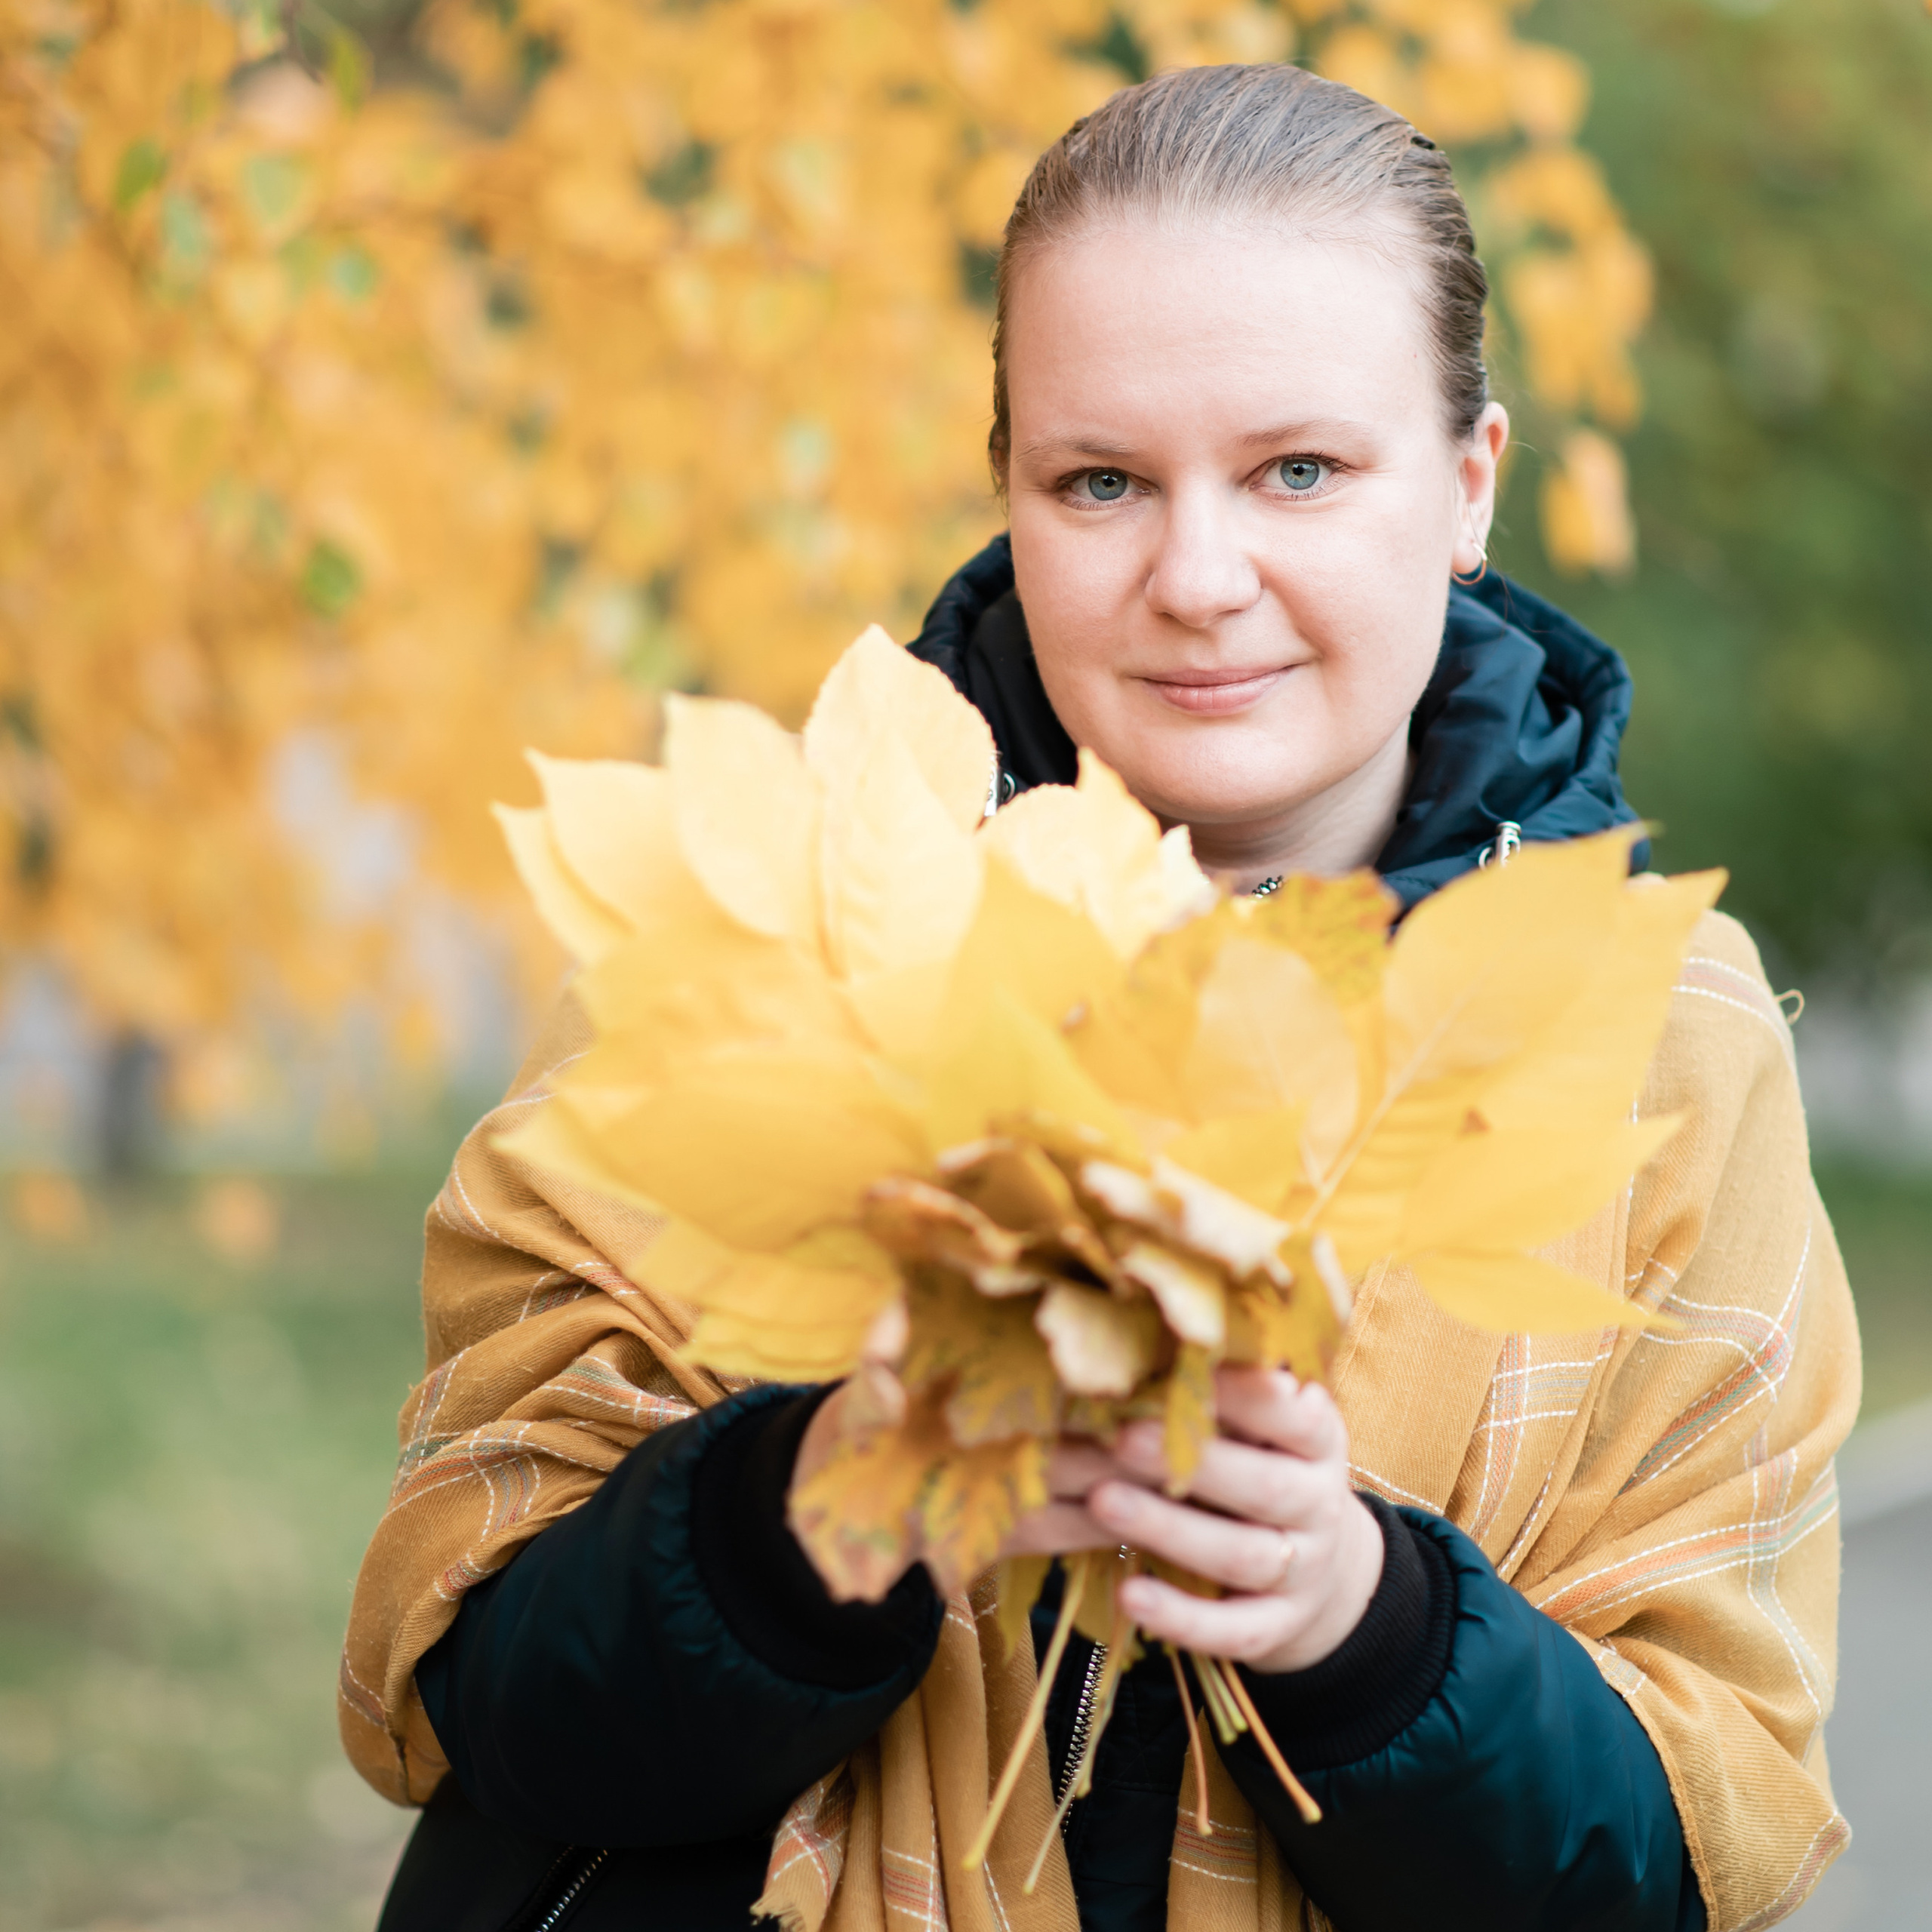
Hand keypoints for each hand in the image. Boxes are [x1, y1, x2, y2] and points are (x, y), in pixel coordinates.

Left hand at [1004, 1366, 1383, 1674]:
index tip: (1184, 1370)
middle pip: (1265, 1488)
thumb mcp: (1266, 1422)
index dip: (1244, 1395)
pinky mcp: (1277, 1628)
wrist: (1321, 1570)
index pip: (1294, 1414)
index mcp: (1317, 1439)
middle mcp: (1319, 1504)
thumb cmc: (1265, 1465)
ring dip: (1171, 1530)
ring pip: (1243, 1557)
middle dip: (1193, 1462)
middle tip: (1120, 1436)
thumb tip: (1150, 1324)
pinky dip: (1184, 1618)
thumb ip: (1226, 1384)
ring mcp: (1304, 1572)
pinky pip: (1235, 1630)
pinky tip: (1129, 1595)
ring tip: (1102, 1502)